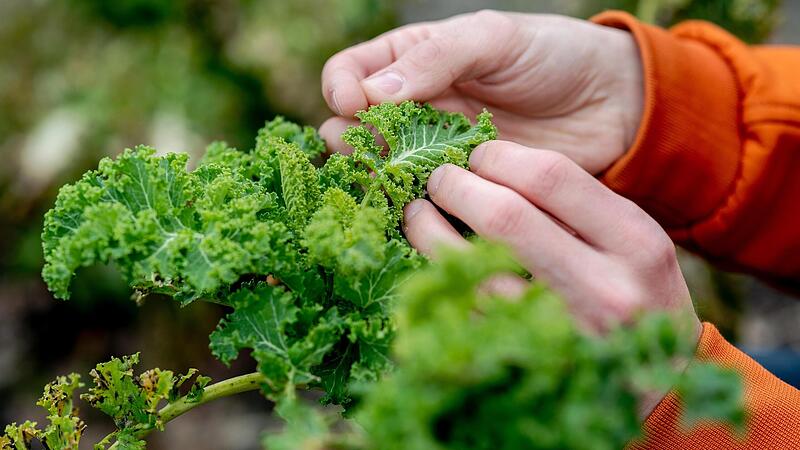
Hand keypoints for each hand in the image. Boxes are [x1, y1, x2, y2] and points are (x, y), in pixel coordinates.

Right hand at [319, 10, 643, 173]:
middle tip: (363, 149)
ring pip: (383, 168)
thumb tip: (369, 92)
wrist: (611, 102)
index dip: (341, 89)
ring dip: (374, 175)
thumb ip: (435, 59)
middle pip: (355, 127)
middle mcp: (416, 107)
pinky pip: (422, 199)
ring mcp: (436, 150)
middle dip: (348, 139)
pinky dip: (410, 204)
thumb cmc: (553, 55)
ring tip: (383, 178)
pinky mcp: (462, 187)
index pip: (350, 72)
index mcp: (414, 59)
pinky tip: (412, 205)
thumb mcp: (493, 39)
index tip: (352, 104)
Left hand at [403, 140, 699, 338]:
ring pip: (470, 270)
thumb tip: (489, 163)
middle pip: (503, 217)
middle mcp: (603, 288)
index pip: (549, 176)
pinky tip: (431, 260)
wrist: (658, 387)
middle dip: (456, 187)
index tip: (477, 156)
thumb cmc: (634, 295)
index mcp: (635, 242)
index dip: (497, 157)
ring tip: (419, 215)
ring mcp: (561, 333)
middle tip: (440, 180)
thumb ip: (576, 204)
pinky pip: (464, 312)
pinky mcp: (526, 365)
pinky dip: (439, 279)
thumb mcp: (631, 243)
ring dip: (429, 232)